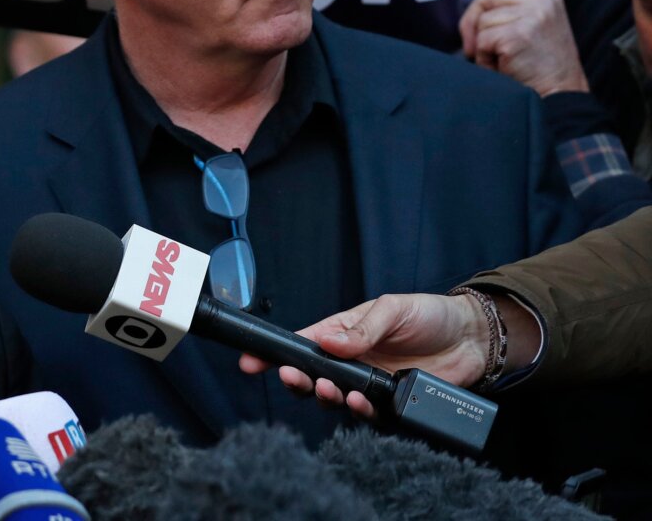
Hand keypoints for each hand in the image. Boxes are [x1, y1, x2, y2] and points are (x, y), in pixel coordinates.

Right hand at [237, 293, 487, 417]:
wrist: (473, 339)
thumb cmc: (430, 315)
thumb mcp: (392, 309)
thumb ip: (361, 328)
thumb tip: (329, 341)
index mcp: (343, 333)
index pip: (302, 344)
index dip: (275, 354)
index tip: (252, 361)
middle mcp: (352, 362)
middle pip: (312, 377)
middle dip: (297, 381)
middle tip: (293, 378)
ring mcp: (370, 385)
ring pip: (335, 400)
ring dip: (327, 398)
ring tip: (331, 391)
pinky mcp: (392, 404)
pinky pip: (369, 415)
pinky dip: (359, 413)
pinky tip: (358, 403)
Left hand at [458, 0, 587, 96]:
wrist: (560, 94)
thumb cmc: (543, 64)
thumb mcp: (539, 24)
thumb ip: (518, 2)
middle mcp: (542, 2)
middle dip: (473, 20)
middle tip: (479, 44)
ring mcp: (532, 16)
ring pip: (481, 19)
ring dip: (482, 44)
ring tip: (503, 58)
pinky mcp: (518, 35)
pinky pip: (482, 40)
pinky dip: (485, 58)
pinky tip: (502, 66)